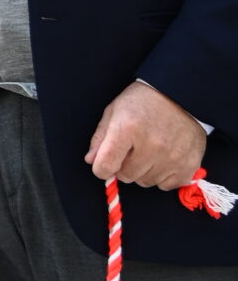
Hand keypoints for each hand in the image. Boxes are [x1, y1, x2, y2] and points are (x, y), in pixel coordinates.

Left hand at [86, 81, 206, 189]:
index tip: (105, 163)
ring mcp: (172, 157)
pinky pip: (166, 186)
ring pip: (146, 182)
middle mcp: (151, 145)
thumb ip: (101, 138)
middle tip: (132, 150)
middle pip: (126, 176)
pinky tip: (164, 158)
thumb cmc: (143, 102)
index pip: (105, 166)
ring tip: (150, 151)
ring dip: (144, 171)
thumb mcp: (115, 111)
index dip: (101, 168)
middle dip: (124, 166)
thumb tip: (91, 161)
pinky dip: (163, 176)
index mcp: (128, 128)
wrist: (181, 94)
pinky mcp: (189, 165)